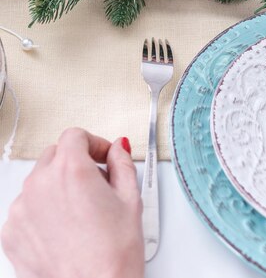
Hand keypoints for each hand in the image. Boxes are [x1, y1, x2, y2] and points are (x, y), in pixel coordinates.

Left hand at [1, 128, 143, 277]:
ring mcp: (21, 209)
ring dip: (58, 186)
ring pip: (39, 181)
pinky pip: (26, 208)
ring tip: (82, 212)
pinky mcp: (11, 232)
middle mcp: (40, 184)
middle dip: (76, 162)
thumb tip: (117, 150)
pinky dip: (43, 211)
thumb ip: (122, 164)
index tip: (103, 157)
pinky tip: (65, 229)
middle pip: (54, 154)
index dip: (94, 143)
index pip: (75, 135)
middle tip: (97, 183)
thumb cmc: (114, 253)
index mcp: (71, 170)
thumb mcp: (131, 199)